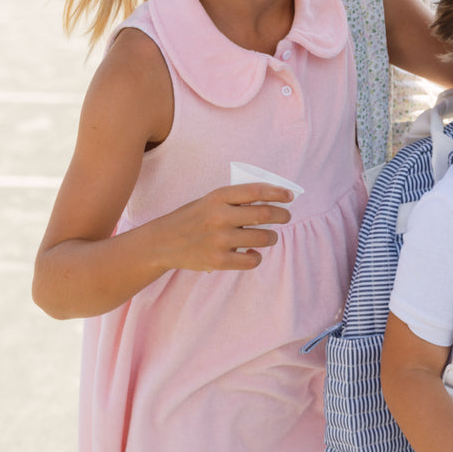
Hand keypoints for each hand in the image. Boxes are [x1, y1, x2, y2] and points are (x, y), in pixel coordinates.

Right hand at [154, 183, 292, 272]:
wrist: (162, 243)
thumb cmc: (192, 219)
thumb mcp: (209, 201)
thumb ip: (235, 201)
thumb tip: (271, 201)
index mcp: (218, 197)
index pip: (256, 191)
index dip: (277, 193)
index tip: (289, 196)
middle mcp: (220, 216)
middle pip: (265, 214)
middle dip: (282, 215)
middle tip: (285, 217)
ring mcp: (220, 240)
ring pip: (264, 238)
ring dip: (272, 238)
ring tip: (269, 237)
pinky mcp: (219, 261)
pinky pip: (252, 260)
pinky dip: (256, 257)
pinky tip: (252, 254)